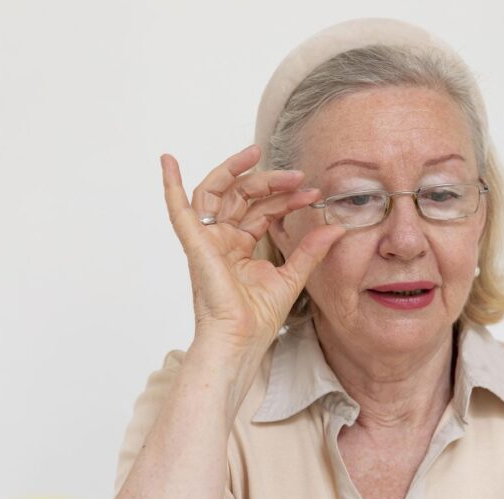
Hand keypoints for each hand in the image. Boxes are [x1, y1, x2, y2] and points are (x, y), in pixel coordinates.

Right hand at [161, 145, 345, 350]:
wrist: (242, 341)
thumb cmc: (258, 319)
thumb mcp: (292, 276)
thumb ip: (310, 250)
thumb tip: (336, 228)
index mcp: (239, 247)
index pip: (262, 210)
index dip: (287, 198)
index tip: (313, 193)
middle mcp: (220, 240)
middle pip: (242, 196)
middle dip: (269, 181)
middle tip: (298, 175)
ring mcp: (206, 241)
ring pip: (217, 192)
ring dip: (236, 171)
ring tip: (257, 153)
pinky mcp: (195, 245)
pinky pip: (177, 210)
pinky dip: (170, 184)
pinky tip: (167, 160)